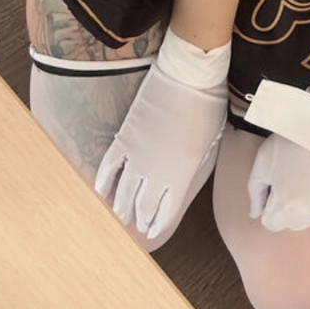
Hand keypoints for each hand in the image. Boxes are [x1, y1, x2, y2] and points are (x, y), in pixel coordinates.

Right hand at [95, 32, 229, 239]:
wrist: (189, 77)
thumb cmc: (207, 107)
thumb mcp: (210, 142)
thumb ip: (196, 165)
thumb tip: (187, 178)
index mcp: (182, 175)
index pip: (165, 210)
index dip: (157, 223)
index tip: (152, 230)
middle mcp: (157, 172)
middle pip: (142, 206)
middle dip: (139, 218)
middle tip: (136, 226)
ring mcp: (138, 156)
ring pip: (123, 192)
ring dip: (120, 206)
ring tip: (118, 216)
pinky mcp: (125, 139)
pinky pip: (109, 168)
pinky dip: (103, 182)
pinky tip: (99, 192)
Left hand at [248, 122, 309, 233]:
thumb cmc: (297, 138)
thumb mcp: (264, 159)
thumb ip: (255, 191)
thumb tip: (255, 212)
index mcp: (287, 206)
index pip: (271, 223)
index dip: (269, 204)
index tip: (275, 187)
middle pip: (293, 224)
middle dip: (288, 208)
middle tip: (291, 179)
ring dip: (308, 204)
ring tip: (309, 175)